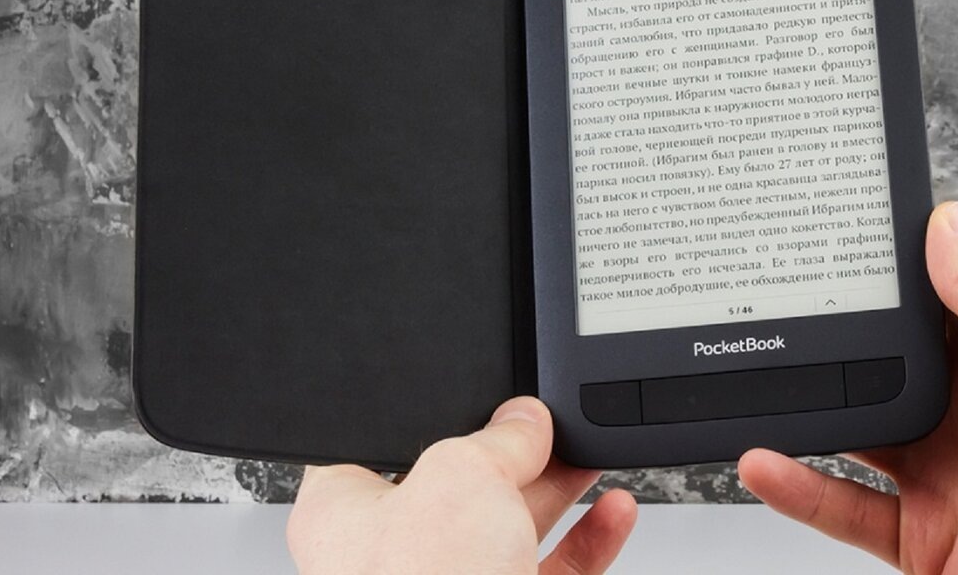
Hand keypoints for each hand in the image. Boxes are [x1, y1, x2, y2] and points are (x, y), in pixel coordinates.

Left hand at [287, 396, 636, 573]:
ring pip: (510, 527)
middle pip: (462, 483)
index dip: (439, 414)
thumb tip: (524, 421)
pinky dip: (585, 542)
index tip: (490, 399)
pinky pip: (548, 569)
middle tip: (554, 425)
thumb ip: (497, 438)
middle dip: (517, 452)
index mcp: (345, 511)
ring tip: (593, 457)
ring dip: (560, 491)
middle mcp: (392, 555)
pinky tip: (613, 514)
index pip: (388, 442)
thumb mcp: (460, 476)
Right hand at [738, 201, 957, 573]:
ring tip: (763, 395)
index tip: (839, 259)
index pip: (939, 311)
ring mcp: (944, 476)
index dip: (893, 286)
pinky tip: (766, 465)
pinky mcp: (921, 533)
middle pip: (887, 373)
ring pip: (856, 437)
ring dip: (806, 419)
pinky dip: (800, 488)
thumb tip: (948, 223)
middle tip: (785, 324)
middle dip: (837, 353)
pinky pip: (844, 505)